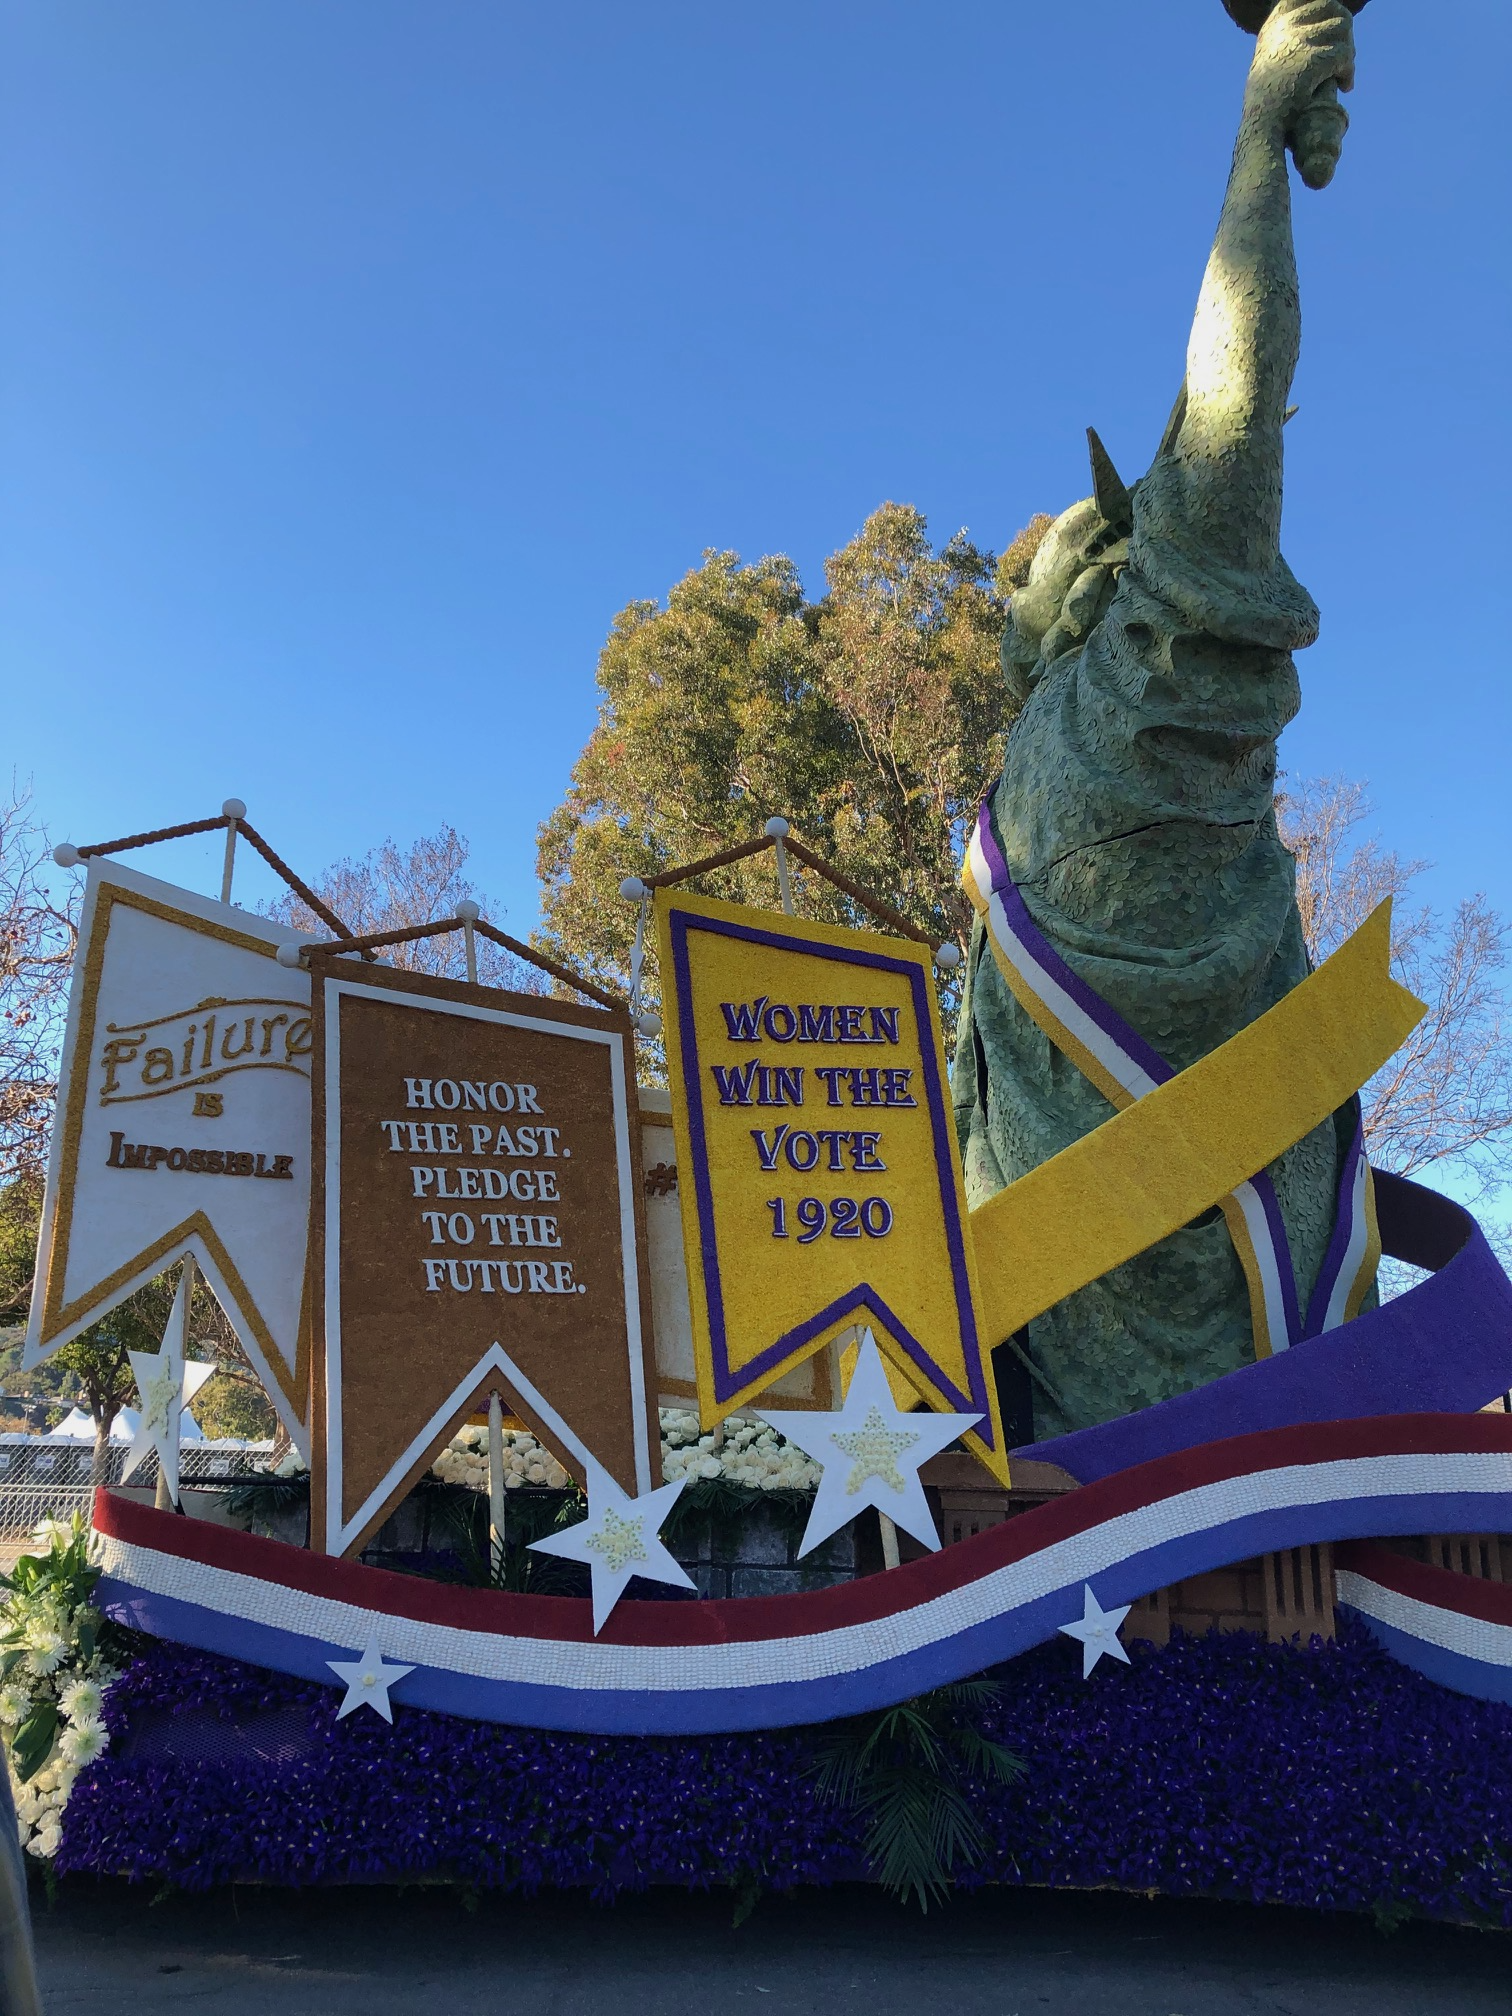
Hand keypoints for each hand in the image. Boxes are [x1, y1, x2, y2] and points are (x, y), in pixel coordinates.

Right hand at [1246, 0, 1355, 187]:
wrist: (1262, 130)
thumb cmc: (1270, 105)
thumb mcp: (1272, 63)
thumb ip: (1290, 40)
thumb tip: (1330, 20)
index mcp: (1274, 25)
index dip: (1327, 9)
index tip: (1332, 34)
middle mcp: (1284, 27)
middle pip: (1332, 8)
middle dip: (1344, 32)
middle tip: (1343, 57)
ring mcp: (1297, 41)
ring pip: (1343, 28)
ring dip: (1348, 51)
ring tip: (1343, 71)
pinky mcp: (1312, 59)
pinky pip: (1344, 54)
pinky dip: (1348, 71)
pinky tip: (1345, 85)